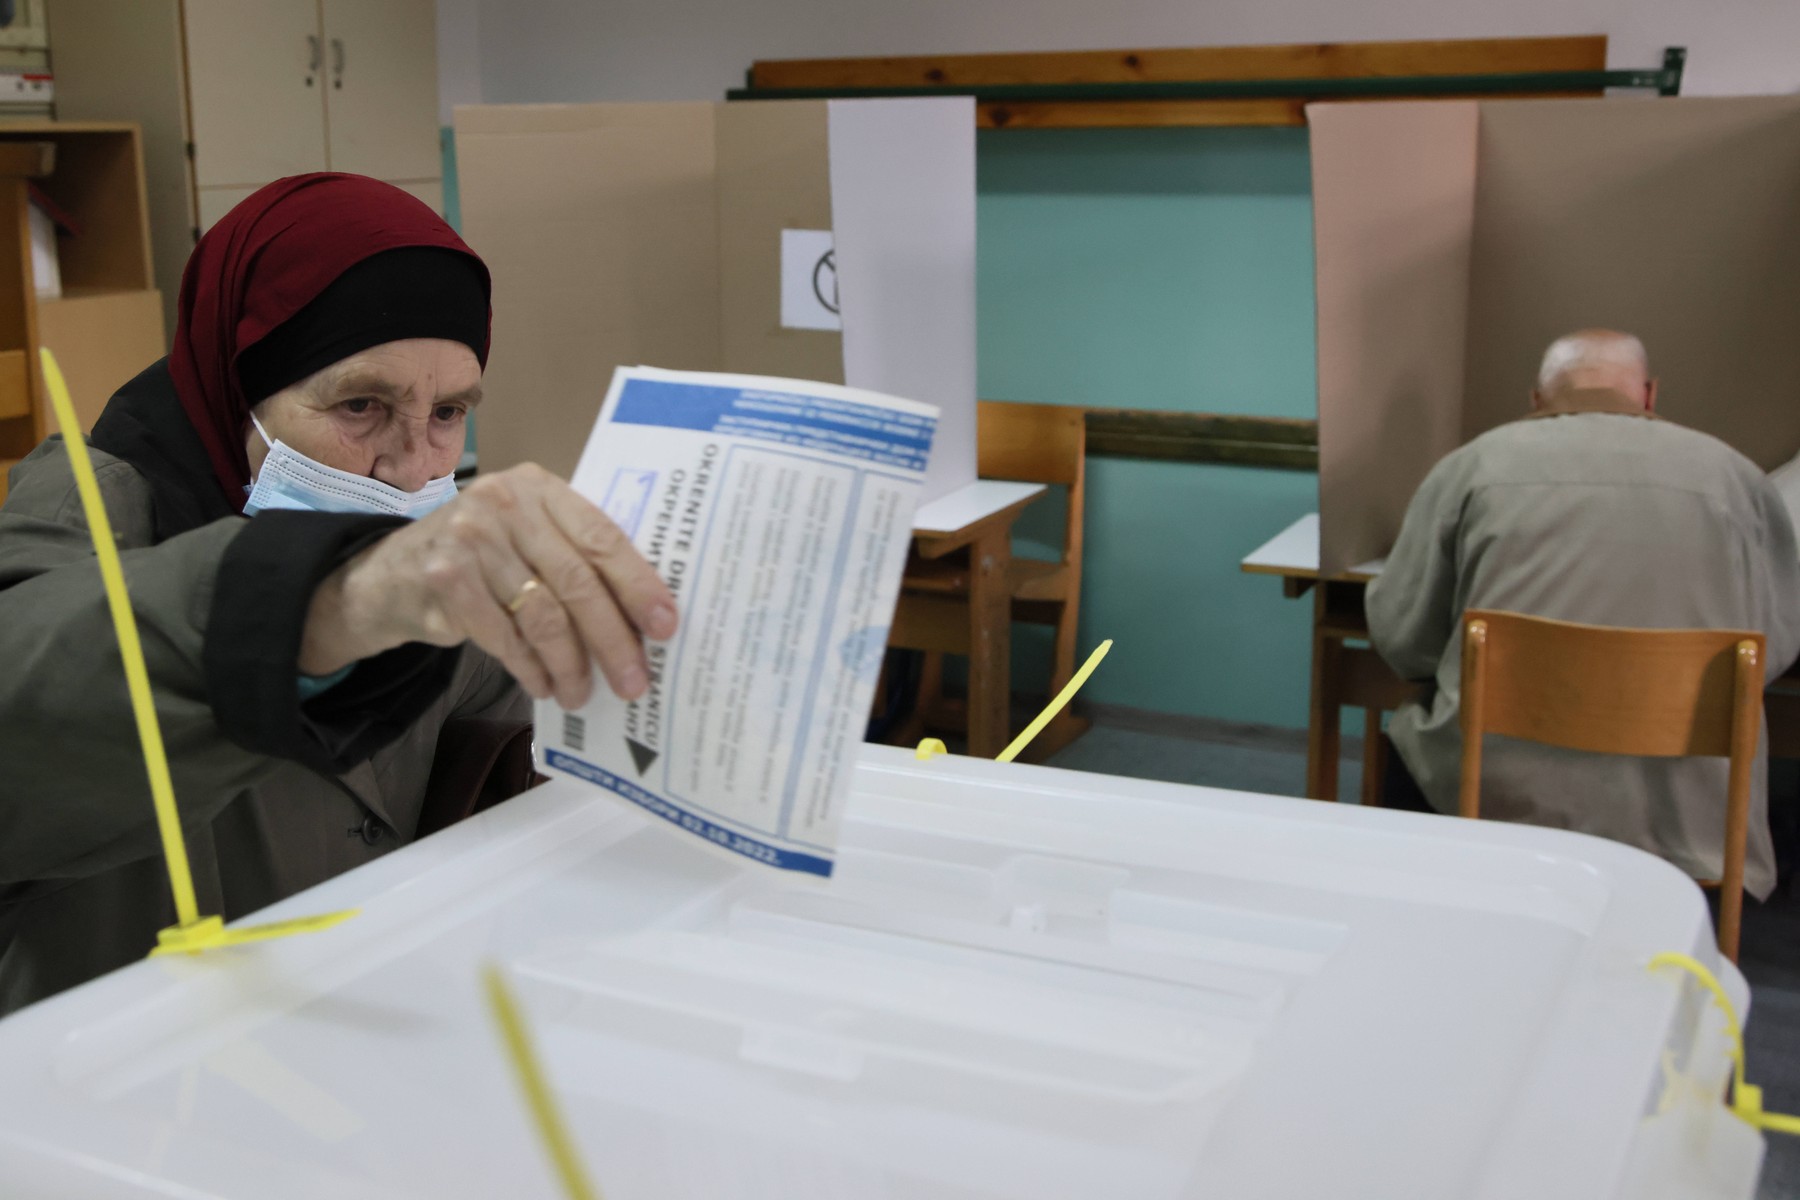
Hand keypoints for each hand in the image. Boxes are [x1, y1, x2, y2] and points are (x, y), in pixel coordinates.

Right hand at [299, 464, 677, 708]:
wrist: (392, 571)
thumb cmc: (484, 556)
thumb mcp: (527, 534)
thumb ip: (574, 554)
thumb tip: (644, 616)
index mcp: (540, 487)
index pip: (603, 537)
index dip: (638, 585)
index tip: (666, 626)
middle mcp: (504, 504)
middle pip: (577, 581)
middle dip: (612, 639)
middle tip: (634, 681)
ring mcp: (470, 539)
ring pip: (543, 616)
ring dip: (570, 664)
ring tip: (582, 693)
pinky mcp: (444, 580)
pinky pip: (504, 637)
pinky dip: (531, 668)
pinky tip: (545, 686)